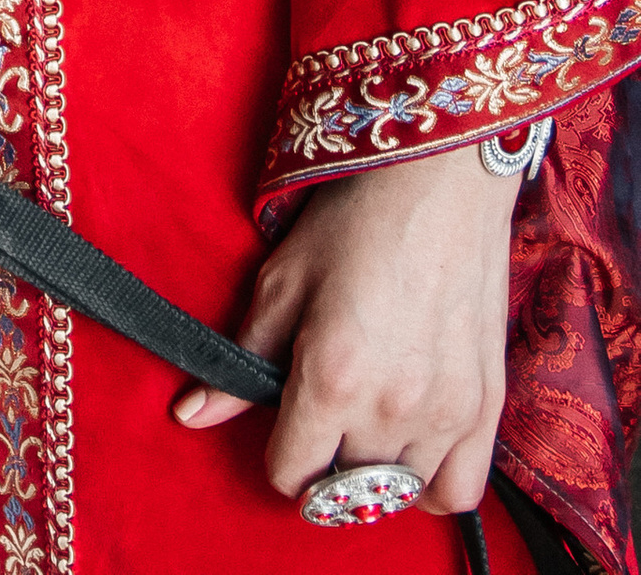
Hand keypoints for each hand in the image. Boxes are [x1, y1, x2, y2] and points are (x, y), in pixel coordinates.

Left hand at [174, 141, 517, 513]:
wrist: (438, 182)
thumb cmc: (352, 222)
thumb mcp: (281, 282)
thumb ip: (239, 360)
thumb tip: (189, 416)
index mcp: (330, 378)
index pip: (291, 476)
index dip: (278, 455)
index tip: (283, 426)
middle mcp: (390, 410)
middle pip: (342, 489)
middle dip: (324, 461)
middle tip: (322, 418)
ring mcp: (445, 413)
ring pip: (397, 494)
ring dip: (374, 472)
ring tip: (364, 425)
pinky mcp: (487, 407)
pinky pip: (459, 491)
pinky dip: (431, 483)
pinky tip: (411, 446)